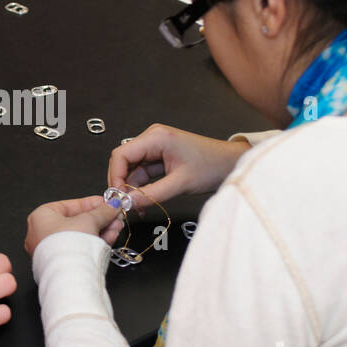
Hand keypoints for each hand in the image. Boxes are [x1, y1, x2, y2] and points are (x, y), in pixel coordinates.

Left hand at [25, 195, 125, 256]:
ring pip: (80, 235)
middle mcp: (41, 233)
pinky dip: (95, 242)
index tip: (107, 203)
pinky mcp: (61, 263)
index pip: (71, 205)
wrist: (68, 274)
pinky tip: (110, 238)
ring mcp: (51, 250)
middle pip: (78, 221)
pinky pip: (79, 248)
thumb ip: (102, 211)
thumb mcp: (89, 220)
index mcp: (41, 217)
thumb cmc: (68, 245)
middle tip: (114, 216)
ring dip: (102, 230)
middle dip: (101, 219)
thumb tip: (112, 206)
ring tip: (116, 227)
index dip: (93, 204)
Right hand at [106, 123, 248, 206]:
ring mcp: (155, 147)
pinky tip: (143, 203)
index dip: (115, 176)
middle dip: (122, 184)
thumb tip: (127, 204)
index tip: (118, 197)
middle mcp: (152, 139)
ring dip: (132, 189)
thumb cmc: (211, 166)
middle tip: (124, 205)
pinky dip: (142, 188)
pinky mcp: (159, 157)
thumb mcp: (180, 183)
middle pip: (124, 161)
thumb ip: (151, 194)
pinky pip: (143, 173)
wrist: (230, 164)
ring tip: (136, 209)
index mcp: (156, 137)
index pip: (121, 154)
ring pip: (133, 170)